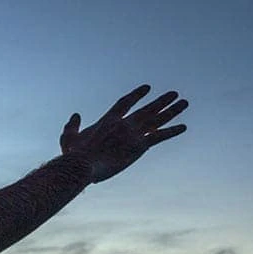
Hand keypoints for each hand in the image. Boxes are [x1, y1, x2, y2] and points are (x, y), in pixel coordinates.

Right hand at [60, 85, 187, 183]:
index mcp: (108, 120)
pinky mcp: (139, 146)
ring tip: (184, 103)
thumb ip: (72, 126)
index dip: (137, 95)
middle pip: (147, 108)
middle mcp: (124, 123)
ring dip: (172, 110)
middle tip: (174, 94)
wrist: (83, 164)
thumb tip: (76, 115)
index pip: (126, 103)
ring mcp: (132, 134)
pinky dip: (172, 131)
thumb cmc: (73, 155)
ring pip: (157, 119)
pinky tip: (184, 127)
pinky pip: (160, 136)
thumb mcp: (68, 138)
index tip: (147, 88)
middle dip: (161, 101)